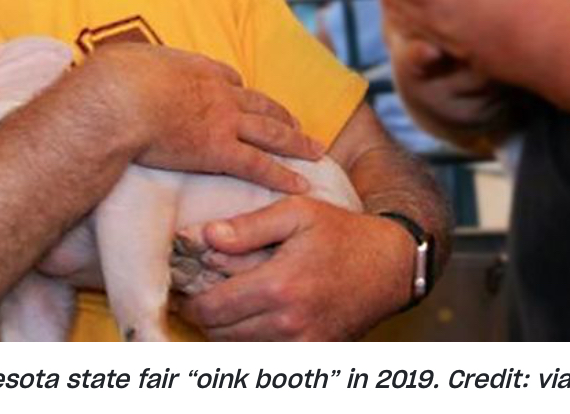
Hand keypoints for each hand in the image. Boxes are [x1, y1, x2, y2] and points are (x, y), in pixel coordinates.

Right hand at [84, 43, 322, 193]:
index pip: (228, 77)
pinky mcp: (219, 151)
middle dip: (280, 114)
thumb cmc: (112, 81)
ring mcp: (223, 121)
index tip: (244, 93)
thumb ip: (132, 66)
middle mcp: (218, 92)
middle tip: (297, 123)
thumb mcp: (125, 60)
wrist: (118, 99)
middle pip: (259, 102)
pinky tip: (300, 183)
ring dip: (296, 141)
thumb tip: (120, 68)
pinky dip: (282, 175)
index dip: (238, 88)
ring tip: (314, 150)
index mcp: (195, 68)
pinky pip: (259, 165)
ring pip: (270, 131)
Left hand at [175, 197, 410, 339]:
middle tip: (194, 296)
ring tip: (221, 305)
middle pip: (220, 334)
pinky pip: (266, 358)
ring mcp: (304, 344)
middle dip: (202, 316)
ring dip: (223, 332)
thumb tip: (205, 236)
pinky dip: (250, 343)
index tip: (180, 289)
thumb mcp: (296, 211)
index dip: (188, 302)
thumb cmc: (341, 232)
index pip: (212, 309)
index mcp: (280, 286)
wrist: (389, 265)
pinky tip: (249, 320)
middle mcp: (290, 323)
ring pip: (240, 350)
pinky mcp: (315, 354)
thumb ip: (249, 225)